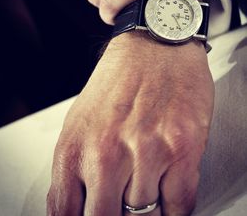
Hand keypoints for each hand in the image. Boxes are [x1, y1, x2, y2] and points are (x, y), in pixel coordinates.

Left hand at [47, 33, 213, 215]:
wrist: (154, 46)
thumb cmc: (119, 79)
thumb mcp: (80, 121)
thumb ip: (76, 167)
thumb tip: (81, 203)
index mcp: (75, 148)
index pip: (64, 215)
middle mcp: (107, 154)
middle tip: (121, 208)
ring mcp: (147, 153)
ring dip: (146, 213)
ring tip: (145, 194)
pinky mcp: (182, 149)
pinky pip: (179, 206)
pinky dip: (172, 210)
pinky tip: (167, 195)